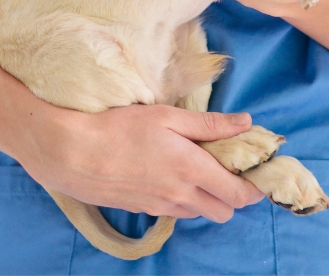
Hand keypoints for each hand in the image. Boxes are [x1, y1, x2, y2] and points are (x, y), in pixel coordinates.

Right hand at [20, 104, 264, 222]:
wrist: (72, 153)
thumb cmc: (120, 127)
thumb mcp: (169, 116)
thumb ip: (211, 124)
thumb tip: (246, 123)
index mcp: (193, 170)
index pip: (239, 193)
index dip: (254, 185)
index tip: (256, 169)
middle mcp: (181, 195)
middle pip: (225, 211)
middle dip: (233, 193)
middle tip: (227, 166)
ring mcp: (161, 207)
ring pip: (201, 213)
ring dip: (208, 197)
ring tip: (197, 168)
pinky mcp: (144, 210)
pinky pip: (176, 212)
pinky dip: (184, 199)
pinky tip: (170, 175)